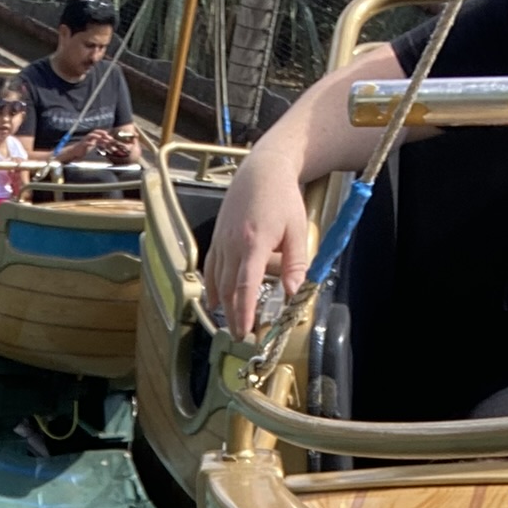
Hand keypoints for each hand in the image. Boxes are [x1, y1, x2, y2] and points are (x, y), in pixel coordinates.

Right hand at [59, 131, 111, 162]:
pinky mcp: (82, 145)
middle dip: (102, 133)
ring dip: (96, 136)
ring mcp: (85, 140)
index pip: (99, 133)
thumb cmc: (84, 148)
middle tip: (107, 136)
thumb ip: (98, 142)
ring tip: (100, 137)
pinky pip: (85, 143)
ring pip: (90, 135)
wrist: (75, 151)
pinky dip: (89, 143)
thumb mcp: (93, 144)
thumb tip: (106, 141)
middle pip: (95, 132)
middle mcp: (89, 137)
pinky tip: (92, 145)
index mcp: (92, 137)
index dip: (104, 134)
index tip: (110, 137)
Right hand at [204, 145, 309, 339]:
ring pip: (218, 281)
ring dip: (223, 305)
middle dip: (234, 316)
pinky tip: (216, 301)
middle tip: (242, 337)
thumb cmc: (282, 198)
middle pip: (229, 289)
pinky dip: (213, 287)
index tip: (246, 331)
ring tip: (231, 324)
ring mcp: (221, 241)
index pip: (246, 285)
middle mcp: (233, 244)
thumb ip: (295, 263)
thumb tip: (294, 293)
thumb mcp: (297, 229)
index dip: (244, 311)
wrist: (261, 170)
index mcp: (254, 243)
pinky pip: (211, 269)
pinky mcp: (217, 238)